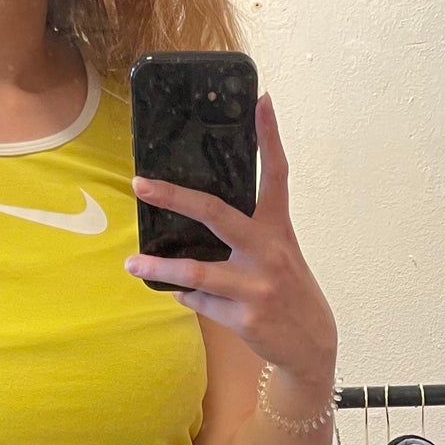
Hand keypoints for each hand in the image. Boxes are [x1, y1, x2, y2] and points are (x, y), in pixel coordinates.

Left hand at [126, 94, 335, 390]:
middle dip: (174, 196)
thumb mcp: (281, 255)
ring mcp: (256, 286)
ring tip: (132, 264)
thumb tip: (196, 224)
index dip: (270, 136)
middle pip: (215, 213)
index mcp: (278, 229)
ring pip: (196, 270)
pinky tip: (182, 293)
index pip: (276, 174)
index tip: (262, 100)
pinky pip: (201, 301)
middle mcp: (268, 252)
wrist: (311, 344)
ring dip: (160, 268)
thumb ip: (249, 235)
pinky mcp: (245, 317)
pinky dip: (187, 295)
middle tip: (140, 184)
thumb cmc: (289, 292)